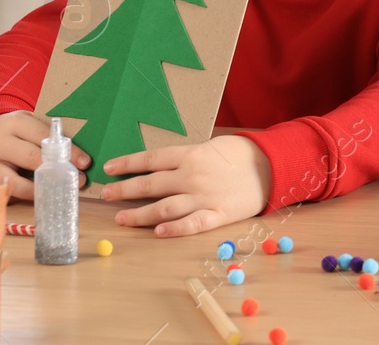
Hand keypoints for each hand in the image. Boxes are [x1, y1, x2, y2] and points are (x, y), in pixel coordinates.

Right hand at [0, 111, 90, 203]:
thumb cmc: (16, 133)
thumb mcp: (30, 124)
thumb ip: (50, 136)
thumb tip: (81, 156)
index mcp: (13, 124)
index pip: (44, 137)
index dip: (67, 151)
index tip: (85, 163)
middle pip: (29, 158)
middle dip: (56, 172)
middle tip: (76, 181)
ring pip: (11, 184)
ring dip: (36, 192)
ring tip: (53, 194)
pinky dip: (9, 203)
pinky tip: (24, 201)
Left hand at [100, 135, 271, 236]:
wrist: (273, 165)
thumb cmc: (240, 153)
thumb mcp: (211, 146)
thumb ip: (185, 158)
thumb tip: (157, 166)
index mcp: (191, 155)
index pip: (151, 159)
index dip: (127, 164)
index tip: (109, 168)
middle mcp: (193, 176)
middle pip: (150, 185)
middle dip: (124, 190)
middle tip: (105, 195)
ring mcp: (204, 197)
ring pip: (164, 208)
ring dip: (140, 214)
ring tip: (121, 218)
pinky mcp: (218, 214)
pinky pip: (192, 224)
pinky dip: (174, 229)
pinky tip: (158, 232)